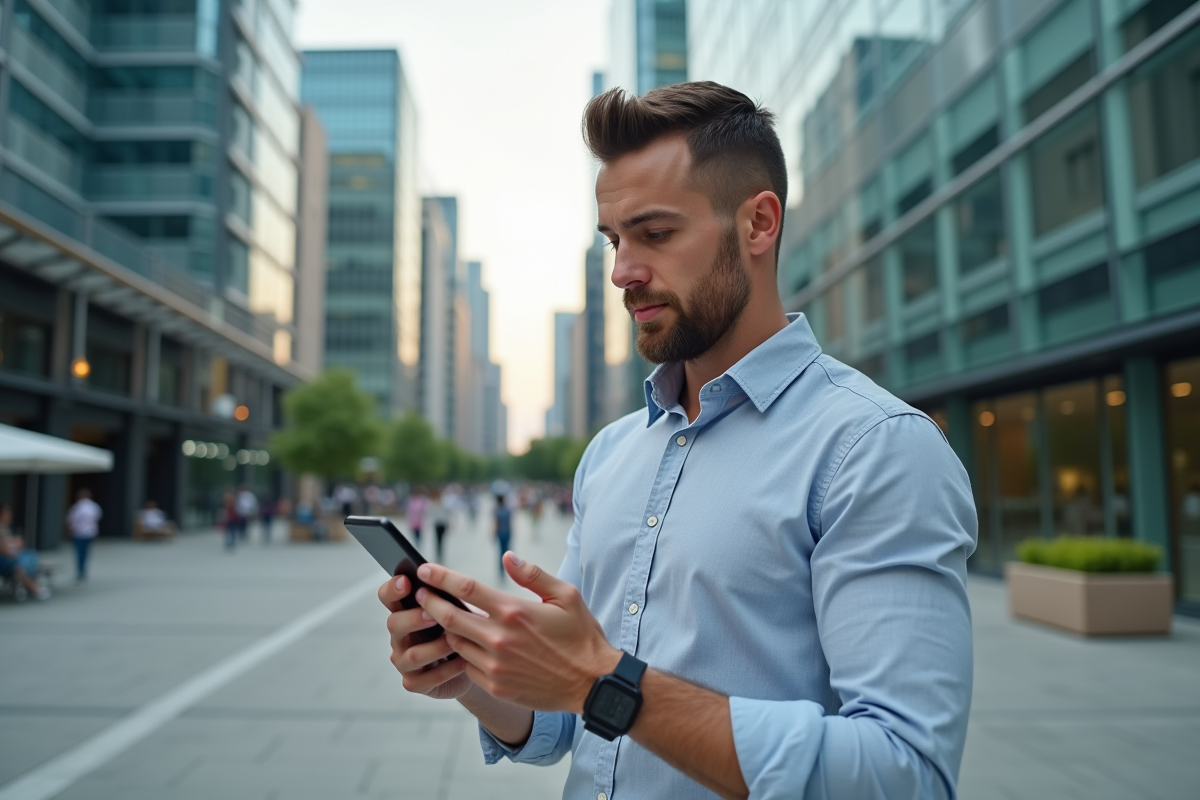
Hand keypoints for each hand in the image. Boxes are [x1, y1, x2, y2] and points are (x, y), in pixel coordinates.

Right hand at [378, 575, 473, 700]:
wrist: (476, 663)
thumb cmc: (465, 629)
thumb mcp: (460, 609)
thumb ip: (449, 597)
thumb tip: (450, 581)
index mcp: (406, 611)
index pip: (388, 597)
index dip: (392, 589)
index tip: (406, 581)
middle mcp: (400, 636)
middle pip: (394, 624)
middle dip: (413, 618)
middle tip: (432, 615)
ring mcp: (404, 661)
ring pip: (412, 654)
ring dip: (435, 647)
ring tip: (455, 641)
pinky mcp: (415, 683)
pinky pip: (426, 678)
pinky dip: (446, 670)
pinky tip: (463, 662)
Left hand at [415, 553, 620, 712]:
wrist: (592, 683)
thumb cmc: (581, 636)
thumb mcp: (566, 596)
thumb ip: (532, 575)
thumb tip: (507, 557)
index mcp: (515, 612)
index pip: (466, 589)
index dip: (441, 577)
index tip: (425, 569)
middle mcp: (500, 639)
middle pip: (449, 617)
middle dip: (429, 602)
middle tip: (419, 593)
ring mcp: (495, 665)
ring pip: (455, 643)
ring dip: (445, 629)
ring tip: (440, 618)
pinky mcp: (496, 686)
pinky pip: (467, 666)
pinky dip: (462, 654)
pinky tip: (464, 645)